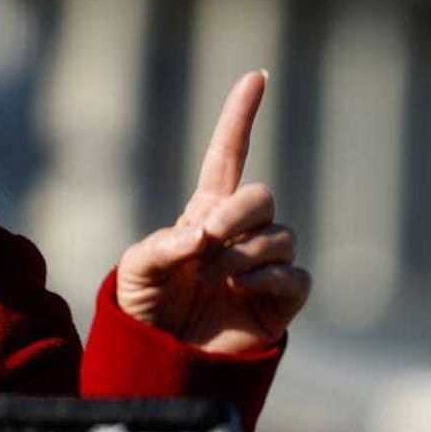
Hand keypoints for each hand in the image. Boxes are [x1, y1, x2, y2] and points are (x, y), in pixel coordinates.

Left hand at [116, 70, 311, 354]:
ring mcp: (264, 264)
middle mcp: (240, 231)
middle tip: (206, 241)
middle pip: (261, 196)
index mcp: (205, 210)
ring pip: (277, 238)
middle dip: (236, 215)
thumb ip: (161, 245)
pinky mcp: (282, 299)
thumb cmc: (145, 303)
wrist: (161, 356)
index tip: (256, 75)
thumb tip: (200, 238)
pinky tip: (241, 289)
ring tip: (208, 278)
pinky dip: (268, 280)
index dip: (240, 116)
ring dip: (240, 256)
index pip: (228, 154)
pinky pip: (294, 276)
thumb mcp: (135, 267)